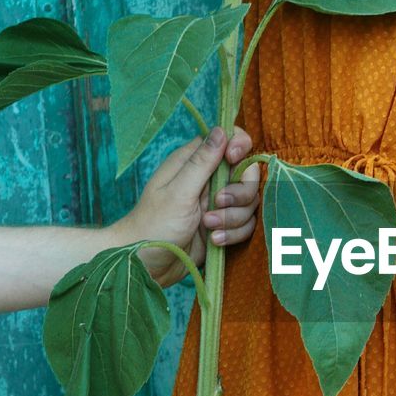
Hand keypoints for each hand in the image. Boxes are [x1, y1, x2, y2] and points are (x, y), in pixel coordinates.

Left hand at [111, 127, 260, 287]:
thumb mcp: (179, 192)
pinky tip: (214, 241)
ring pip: (248, 203)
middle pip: (247, 175)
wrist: (147, 265)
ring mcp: (218, 204)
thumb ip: (202, 162)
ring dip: (233, 218)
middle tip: (217, 203)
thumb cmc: (154, 225)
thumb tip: (222, 129)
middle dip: (238, 193)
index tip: (233, 160)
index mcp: (194, 163)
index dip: (239, 148)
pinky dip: (233, 233)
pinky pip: (244, 224)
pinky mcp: (223, 226)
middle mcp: (209, 180)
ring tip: (208, 228)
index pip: (229, 140)